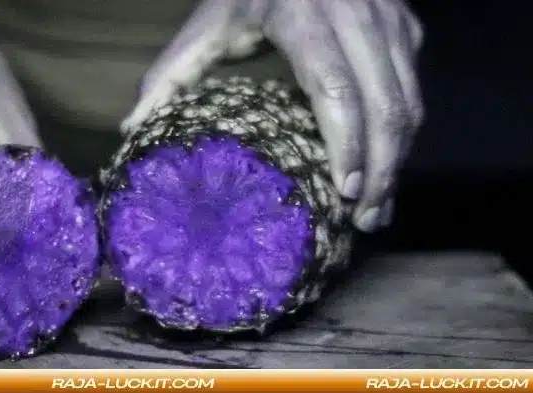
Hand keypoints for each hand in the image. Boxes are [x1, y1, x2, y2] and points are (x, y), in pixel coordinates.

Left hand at [123, 0, 423, 231]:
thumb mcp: (205, 24)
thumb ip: (169, 74)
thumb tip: (131, 129)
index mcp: (303, 13)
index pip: (334, 88)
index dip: (346, 145)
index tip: (342, 193)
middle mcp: (357, 12)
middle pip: (385, 104)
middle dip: (380, 170)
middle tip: (362, 220)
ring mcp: (389, 17)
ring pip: (409, 100)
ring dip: (398, 160)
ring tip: (375, 207)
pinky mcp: (404, 24)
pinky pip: (413, 87)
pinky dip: (402, 134)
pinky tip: (384, 167)